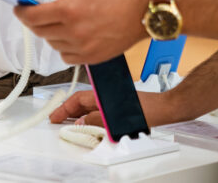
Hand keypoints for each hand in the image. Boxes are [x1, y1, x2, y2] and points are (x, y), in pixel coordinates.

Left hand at [13, 0, 149, 64]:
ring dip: (50, 32)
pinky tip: (73, 33)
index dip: (21, 12)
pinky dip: (64, 45)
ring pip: (52, 43)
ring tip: (62, 19)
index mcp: (68, 9)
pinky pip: (66, 56)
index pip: (31, 17)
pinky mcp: (91, 58)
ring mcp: (82, 48)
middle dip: (34, 21)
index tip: (19, 7)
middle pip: (39, 31)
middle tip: (38, 11)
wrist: (143, 10)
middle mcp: (73, 32)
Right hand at [50, 89, 186, 127]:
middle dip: (68, 111)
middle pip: (80, 102)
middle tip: (58, 121)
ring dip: (78, 114)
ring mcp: (110, 99)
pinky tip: (88, 123)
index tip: (54, 116)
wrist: (163, 109)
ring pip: (88, 106)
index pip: (76, 99)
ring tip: (70, 124)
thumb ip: (96, 119)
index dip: (64, 108)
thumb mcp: (115, 118)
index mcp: (101, 93)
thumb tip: (81, 122)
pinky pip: (97, 109)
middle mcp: (104, 94)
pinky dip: (89, 115)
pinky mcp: (117, 105)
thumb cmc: (144, 110)